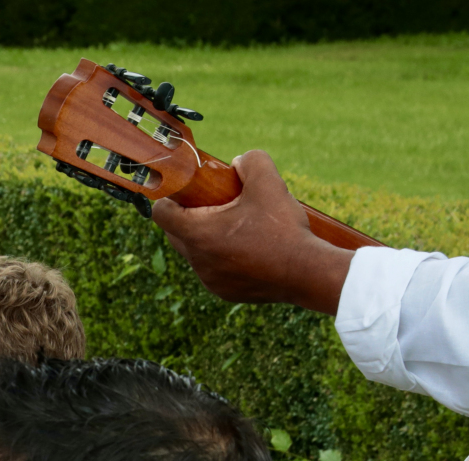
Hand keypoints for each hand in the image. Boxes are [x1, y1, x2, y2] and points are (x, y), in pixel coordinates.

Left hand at [151, 150, 353, 315]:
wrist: (307, 273)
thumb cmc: (283, 229)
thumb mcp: (269, 183)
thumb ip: (251, 161)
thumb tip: (239, 161)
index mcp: (198, 233)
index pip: (161, 213)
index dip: (171, 197)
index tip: (189, 190)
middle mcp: (197, 260)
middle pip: (176, 232)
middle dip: (190, 215)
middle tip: (217, 203)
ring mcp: (208, 279)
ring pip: (196, 252)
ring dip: (209, 236)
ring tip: (238, 226)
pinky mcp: (223, 291)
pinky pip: (213, 269)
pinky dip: (224, 256)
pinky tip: (248, 248)